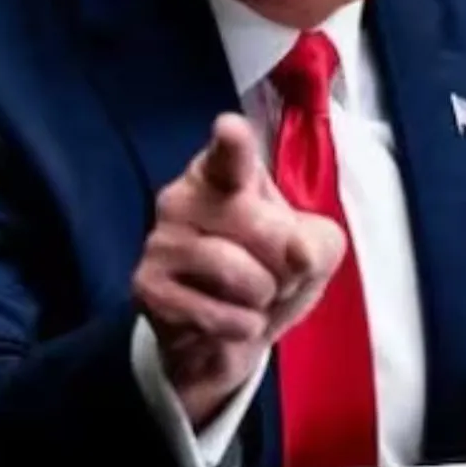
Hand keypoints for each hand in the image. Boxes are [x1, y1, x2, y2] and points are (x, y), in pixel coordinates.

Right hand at [132, 113, 346, 426]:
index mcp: (221, 172)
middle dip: (286, 264)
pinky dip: (242, 327)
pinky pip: (220, 315)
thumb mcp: (313, 252)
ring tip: (251, 298)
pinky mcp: (148, 288)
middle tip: (273, 274)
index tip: (230, 129)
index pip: (229, 154)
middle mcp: (182, 196)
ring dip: (263, 298)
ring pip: (241, 274)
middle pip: (260, 226)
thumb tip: (298, 255)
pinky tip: (229, 321)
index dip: (233, 143)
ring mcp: (160, 242)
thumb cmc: (270, 274)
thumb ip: (317, 243)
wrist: (223, 337)